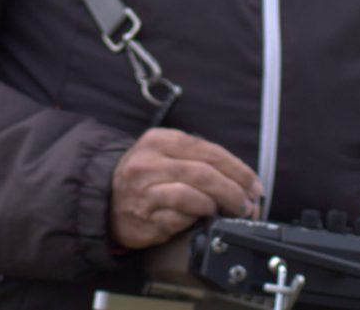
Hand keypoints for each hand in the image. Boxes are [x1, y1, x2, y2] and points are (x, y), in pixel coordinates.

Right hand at [109, 128, 263, 248]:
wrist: (106, 199)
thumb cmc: (146, 177)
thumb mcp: (167, 155)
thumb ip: (200, 160)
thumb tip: (243, 180)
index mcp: (160, 140)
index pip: (208, 150)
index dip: (237, 169)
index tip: (253, 184)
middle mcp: (149, 162)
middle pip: (204, 173)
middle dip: (234, 190)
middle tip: (247, 203)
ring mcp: (144, 190)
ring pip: (192, 195)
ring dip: (217, 205)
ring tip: (226, 211)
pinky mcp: (144, 217)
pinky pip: (179, 218)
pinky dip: (196, 218)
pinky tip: (199, 218)